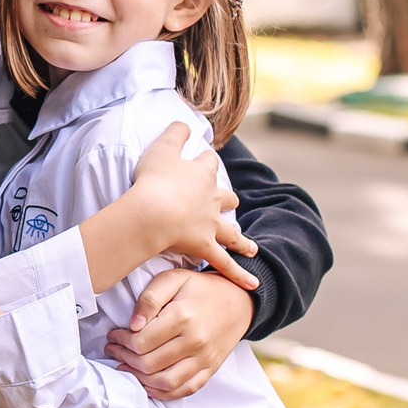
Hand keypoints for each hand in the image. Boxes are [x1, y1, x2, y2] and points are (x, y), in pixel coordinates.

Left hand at [107, 265, 253, 399]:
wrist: (238, 301)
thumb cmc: (200, 288)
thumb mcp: (174, 279)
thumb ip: (150, 298)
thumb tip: (133, 324)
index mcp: (182, 317)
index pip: (141, 341)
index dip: (121, 341)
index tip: (113, 335)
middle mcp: (195, 342)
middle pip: (149, 364)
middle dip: (124, 358)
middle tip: (113, 350)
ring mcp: (204, 359)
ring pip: (165, 382)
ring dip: (139, 378)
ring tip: (125, 366)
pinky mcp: (210, 370)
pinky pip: (184, 390)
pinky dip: (162, 392)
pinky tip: (147, 382)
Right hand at [125, 125, 257, 288]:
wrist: (154, 212)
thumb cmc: (153, 180)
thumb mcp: (161, 147)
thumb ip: (175, 132)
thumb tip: (185, 123)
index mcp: (202, 174)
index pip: (208, 163)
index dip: (205, 160)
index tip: (202, 159)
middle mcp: (212, 198)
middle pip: (226, 197)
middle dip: (227, 198)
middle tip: (227, 201)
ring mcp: (211, 224)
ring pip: (232, 232)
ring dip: (242, 240)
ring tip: (251, 247)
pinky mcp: (205, 246)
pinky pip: (225, 264)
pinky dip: (239, 275)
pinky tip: (253, 285)